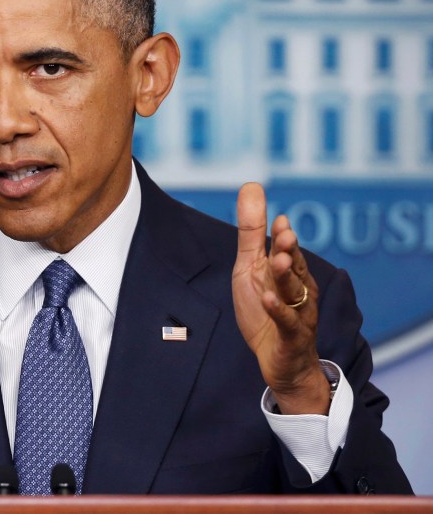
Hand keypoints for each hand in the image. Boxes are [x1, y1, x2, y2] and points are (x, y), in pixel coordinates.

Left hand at [233, 183, 330, 414]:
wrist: (281, 362)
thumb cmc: (266, 311)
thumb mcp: (251, 269)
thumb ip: (251, 234)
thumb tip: (252, 188)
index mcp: (289, 273)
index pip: (288, 250)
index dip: (285, 236)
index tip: (280, 219)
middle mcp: (299, 290)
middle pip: (294, 267)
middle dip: (290, 250)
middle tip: (284, 233)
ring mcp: (298, 313)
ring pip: (293, 292)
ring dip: (286, 276)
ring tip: (278, 260)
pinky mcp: (291, 336)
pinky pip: (286, 321)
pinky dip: (277, 310)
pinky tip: (267, 299)